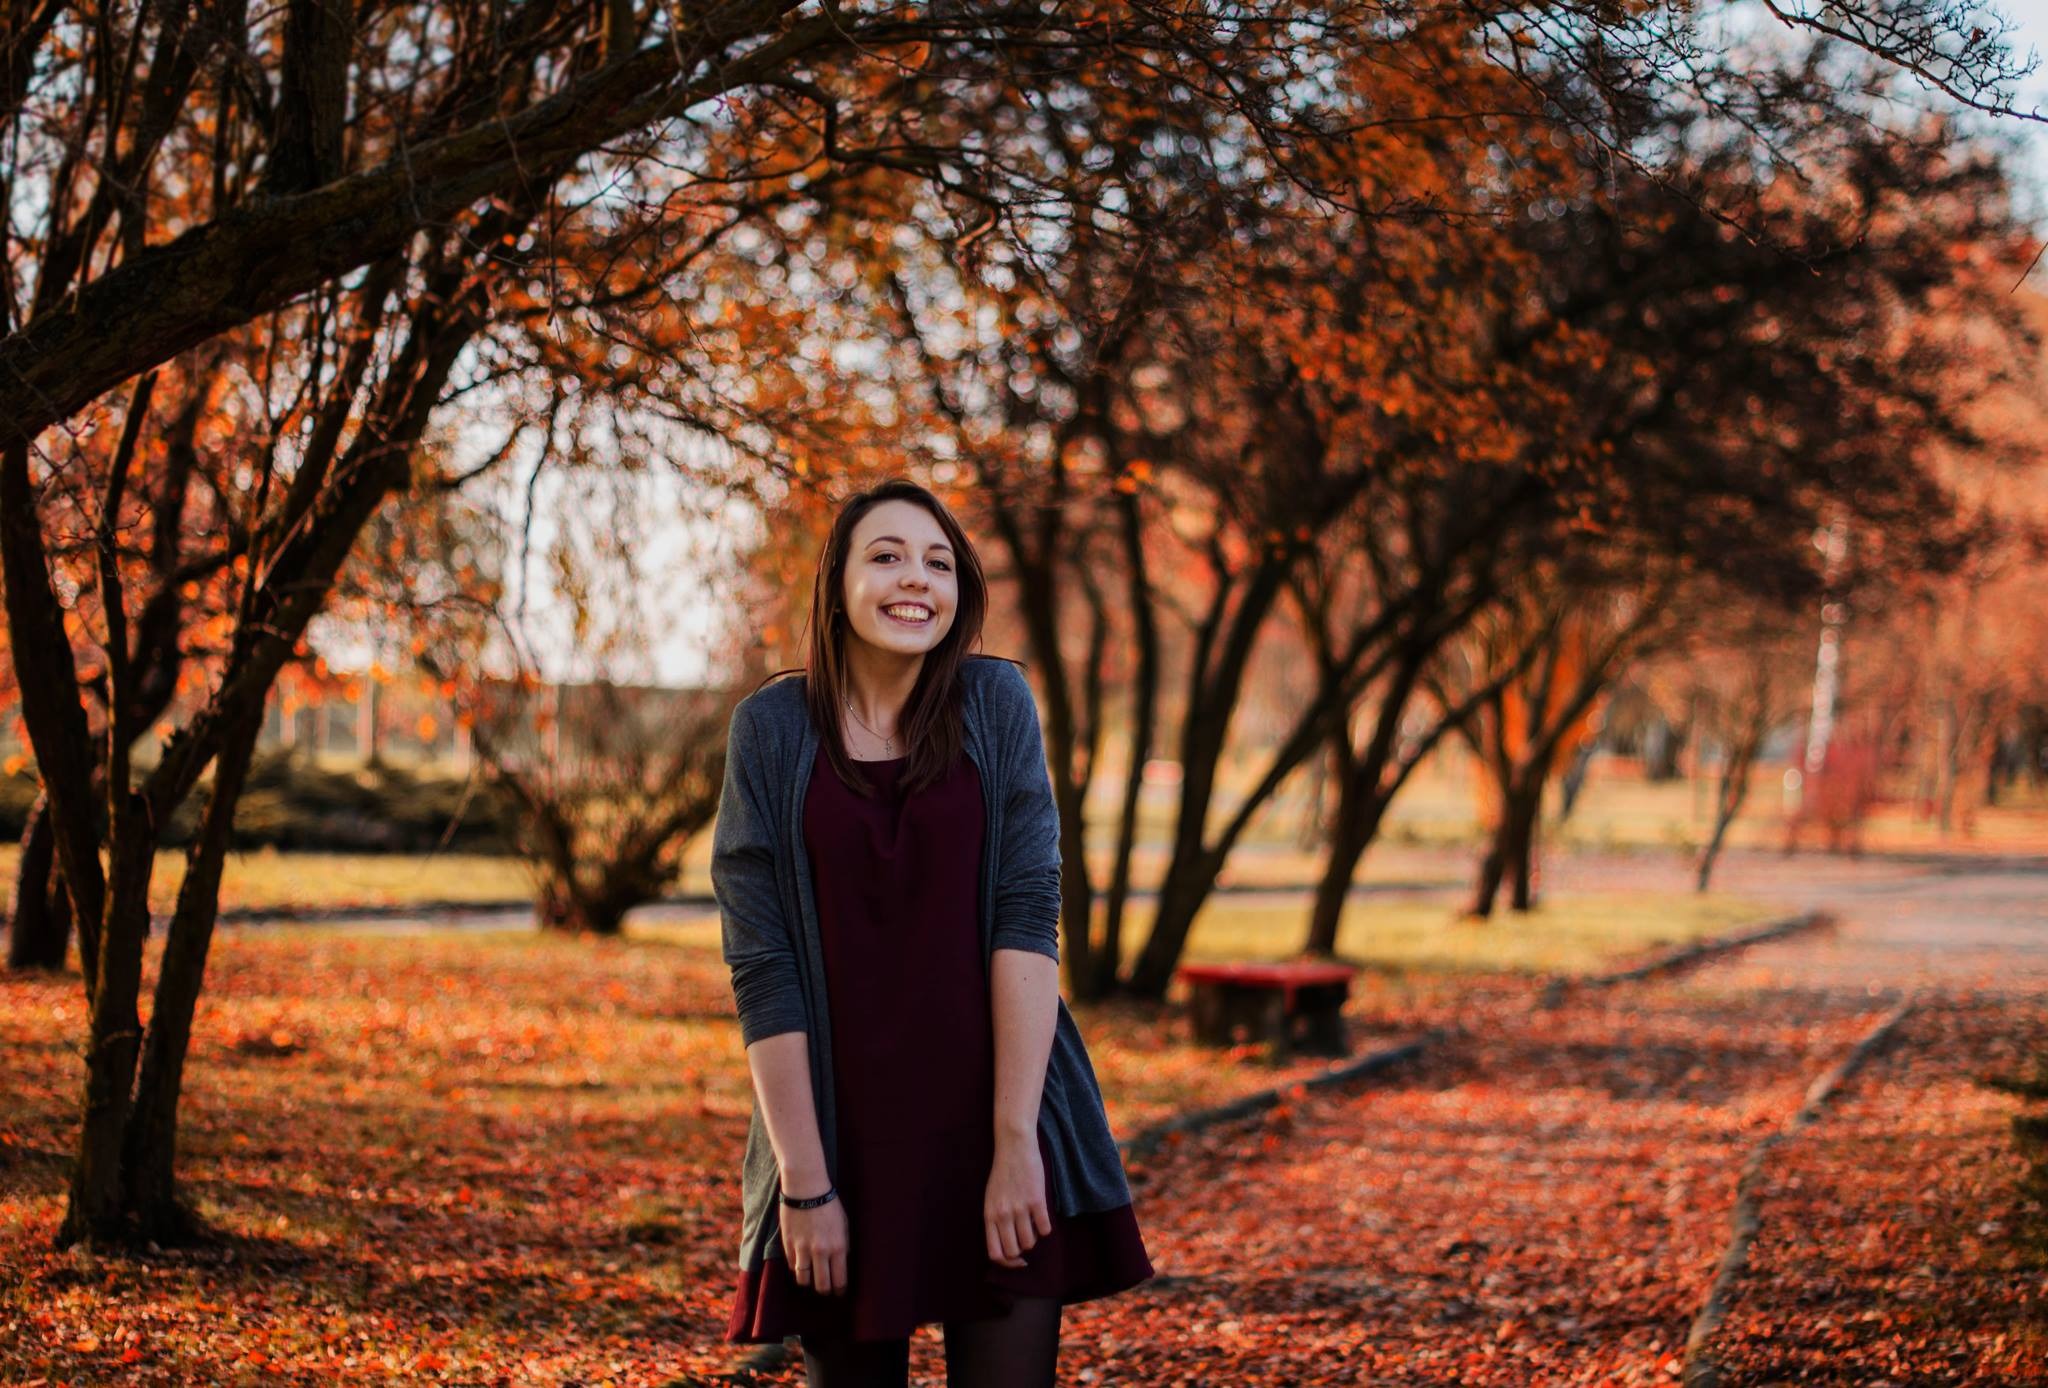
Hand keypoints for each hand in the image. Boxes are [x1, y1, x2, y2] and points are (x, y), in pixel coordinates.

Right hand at [781, 1194, 849, 1294]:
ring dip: (808, 1282)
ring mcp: (803, 1249)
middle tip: (826, 1290)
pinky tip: (801, 1264)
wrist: (806, 1188)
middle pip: (822, 1285)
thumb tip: (842, 1261)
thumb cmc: (829, 1204)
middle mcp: (821, 1252)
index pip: (840, 1280)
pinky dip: (796, 1268)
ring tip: (811, 1279)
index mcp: (838, 1246)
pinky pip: (792, 1266)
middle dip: (825, 1290)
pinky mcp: (789, 1245)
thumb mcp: (844, 1224)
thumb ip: (843, 1245)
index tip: (839, 1292)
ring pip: (804, 1280)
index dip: (840, 1290)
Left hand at [984, 1135, 1051, 1269]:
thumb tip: (1006, 1244)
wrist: (1014, 1147)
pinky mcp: (1036, 1200)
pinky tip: (1042, 1217)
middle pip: (1013, 1252)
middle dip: (1021, 1252)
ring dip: (1033, 1239)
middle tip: (1026, 1241)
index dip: (1007, 1263)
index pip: (995, 1253)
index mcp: (989, 1215)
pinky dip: (1045, 1228)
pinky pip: (1044, 1229)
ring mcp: (1019, 1208)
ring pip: (1029, 1242)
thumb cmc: (1002, 1173)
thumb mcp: (991, 1198)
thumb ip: (995, 1220)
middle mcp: (1002, 1215)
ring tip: (1033, 1226)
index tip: (1016, 1260)